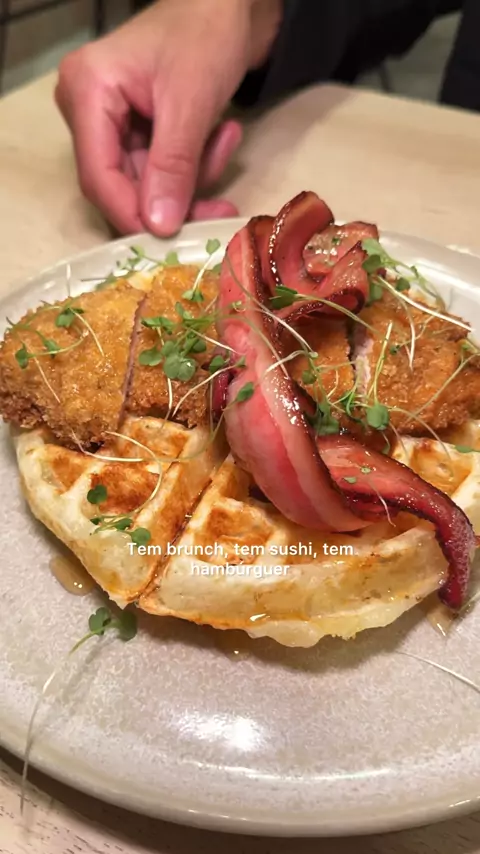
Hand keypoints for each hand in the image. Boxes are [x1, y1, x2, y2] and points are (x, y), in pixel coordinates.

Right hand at [55, 0, 281, 235]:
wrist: (231, 6)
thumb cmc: (206, 36)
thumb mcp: (191, 104)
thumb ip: (173, 167)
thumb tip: (159, 227)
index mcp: (87, 92)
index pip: (98, 175)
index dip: (132, 214)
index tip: (170, 238)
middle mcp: (89, 109)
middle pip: (122, 185)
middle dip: (174, 199)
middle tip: (220, 208)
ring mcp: (112, 121)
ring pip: (148, 183)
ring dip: (194, 177)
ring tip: (226, 139)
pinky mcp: (137, 130)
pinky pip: (163, 170)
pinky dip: (196, 164)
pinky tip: (223, 134)